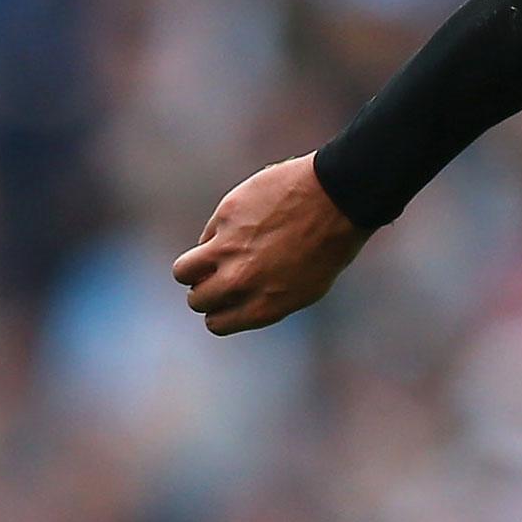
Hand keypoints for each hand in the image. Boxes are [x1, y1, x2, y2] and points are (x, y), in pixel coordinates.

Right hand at [172, 154, 369, 333]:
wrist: (338, 198)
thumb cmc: (331, 244)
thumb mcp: (307, 287)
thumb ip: (267, 297)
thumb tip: (235, 298)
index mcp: (266, 305)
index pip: (218, 323)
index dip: (219, 312)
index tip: (225, 301)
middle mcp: (243, 281)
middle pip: (197, 299)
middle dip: (204, 291)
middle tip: (217, 278)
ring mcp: (229, 249)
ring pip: (183, 271)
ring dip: (193, 268)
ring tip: (212, 258)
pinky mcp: (224, 218)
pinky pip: (206, 235)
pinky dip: (218, 234)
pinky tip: (245, 224)